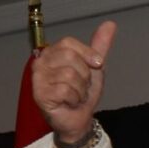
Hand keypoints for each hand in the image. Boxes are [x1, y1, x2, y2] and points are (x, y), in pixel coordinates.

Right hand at [32, 21, 116, 143]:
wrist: (79, 119)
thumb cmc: (82, 94)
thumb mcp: (94, 68)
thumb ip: (99, 47)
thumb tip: (110, 25)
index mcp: (53, 53)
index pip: (69, 42)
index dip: (87, 53)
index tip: (96, 65)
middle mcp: (41, 62)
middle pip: (70, 57)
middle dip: (85, 75)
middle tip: (81, 86)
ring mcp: (38, 78)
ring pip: (70, 75)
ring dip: (80, 90)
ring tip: (75, 95)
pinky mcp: (39, 94)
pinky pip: (65, 90)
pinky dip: (74, 99)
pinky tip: (69, 102)